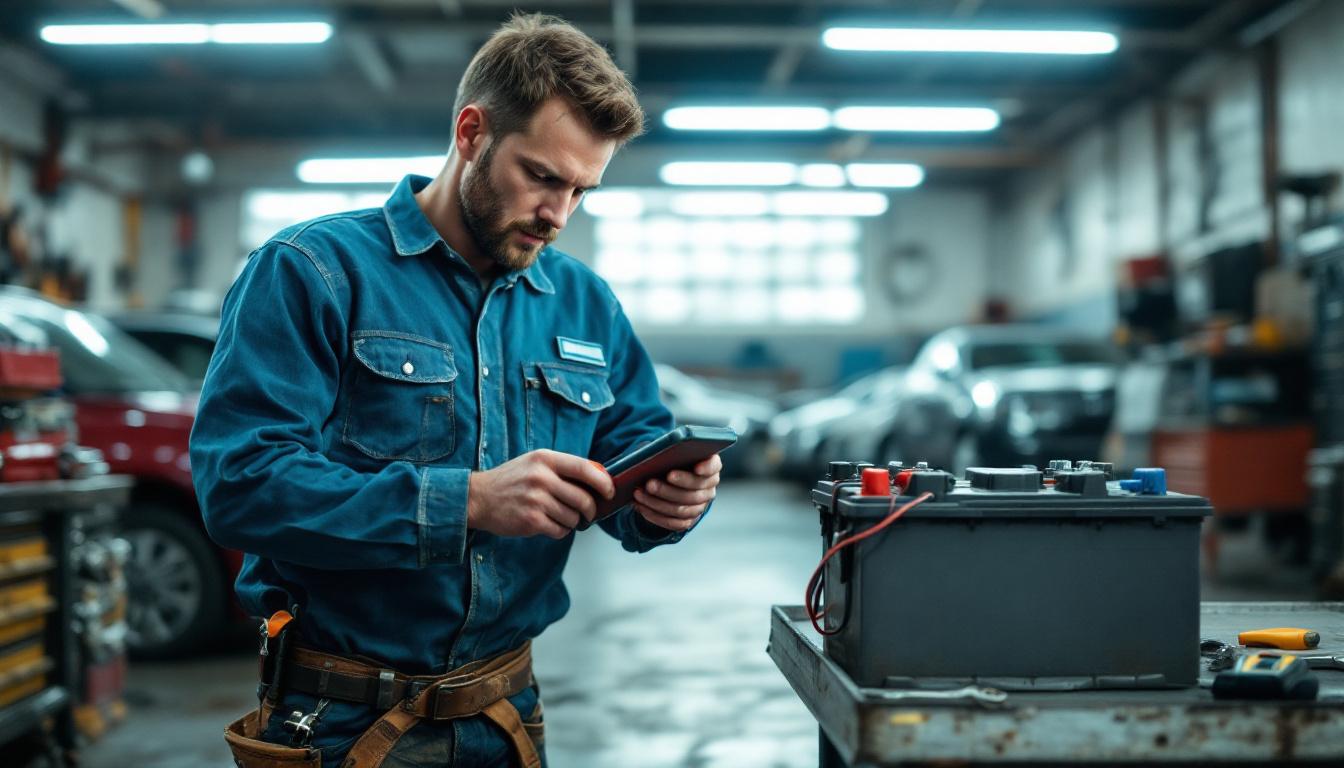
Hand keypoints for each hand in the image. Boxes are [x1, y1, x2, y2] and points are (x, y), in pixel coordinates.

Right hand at [467, 450, 614, 538]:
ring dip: (573, 521)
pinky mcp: (531, 520)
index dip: (603, 482)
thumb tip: (598, 477)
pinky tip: (551, 525)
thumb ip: (562, 468)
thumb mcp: (534, 463)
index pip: (585, 468)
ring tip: (561, 517)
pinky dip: (560, 531)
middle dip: (590, 510)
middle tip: (588, 513)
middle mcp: (541, 477)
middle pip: (583, 498)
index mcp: (545, 459)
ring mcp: (536, 499)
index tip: (609, 491)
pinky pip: (560, 530)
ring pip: (573, 517)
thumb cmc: (510, 480)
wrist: (478, 498)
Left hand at [632, 453, 721, 531]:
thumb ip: (667, 451)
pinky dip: (655, 515)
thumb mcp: (669, 452)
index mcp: (709, 466)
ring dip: (658, 503)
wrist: (668, 478)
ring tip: (639, 493)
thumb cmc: (669, 459)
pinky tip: (641, 506)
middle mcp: (709, 488)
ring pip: (682, 510)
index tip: (696, 467)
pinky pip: (674, 523)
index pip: (713, 466)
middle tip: (650, 483)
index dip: (707, 468)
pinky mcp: (689, 520)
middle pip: (694, 492)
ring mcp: (700, 506)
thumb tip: (650, 456)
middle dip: (670, 489)